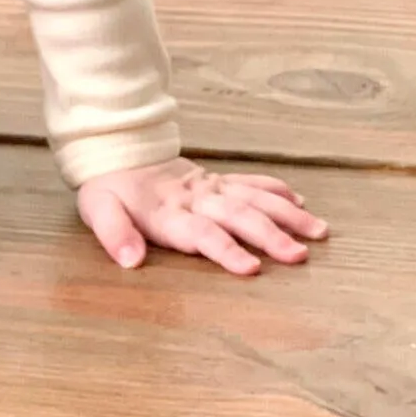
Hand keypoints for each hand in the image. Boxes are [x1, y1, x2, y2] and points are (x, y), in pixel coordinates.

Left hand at [77, 156, 328, 276]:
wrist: (116, 148)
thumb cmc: (108, 189)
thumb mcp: (97, 210)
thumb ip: (114, 234)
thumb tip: (130, 261)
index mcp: (168, 213)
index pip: (202, 234)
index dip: (226, 250)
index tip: (252, 268)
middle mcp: (196, 198)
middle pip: (238, 217)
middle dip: (270, 236)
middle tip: (300, 256)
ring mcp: (209, 187)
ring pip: (253, 199)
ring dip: (286, 214)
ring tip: (318, 232)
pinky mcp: (216, 179)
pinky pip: (249, 181)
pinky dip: (275, 190)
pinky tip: (300, 201)